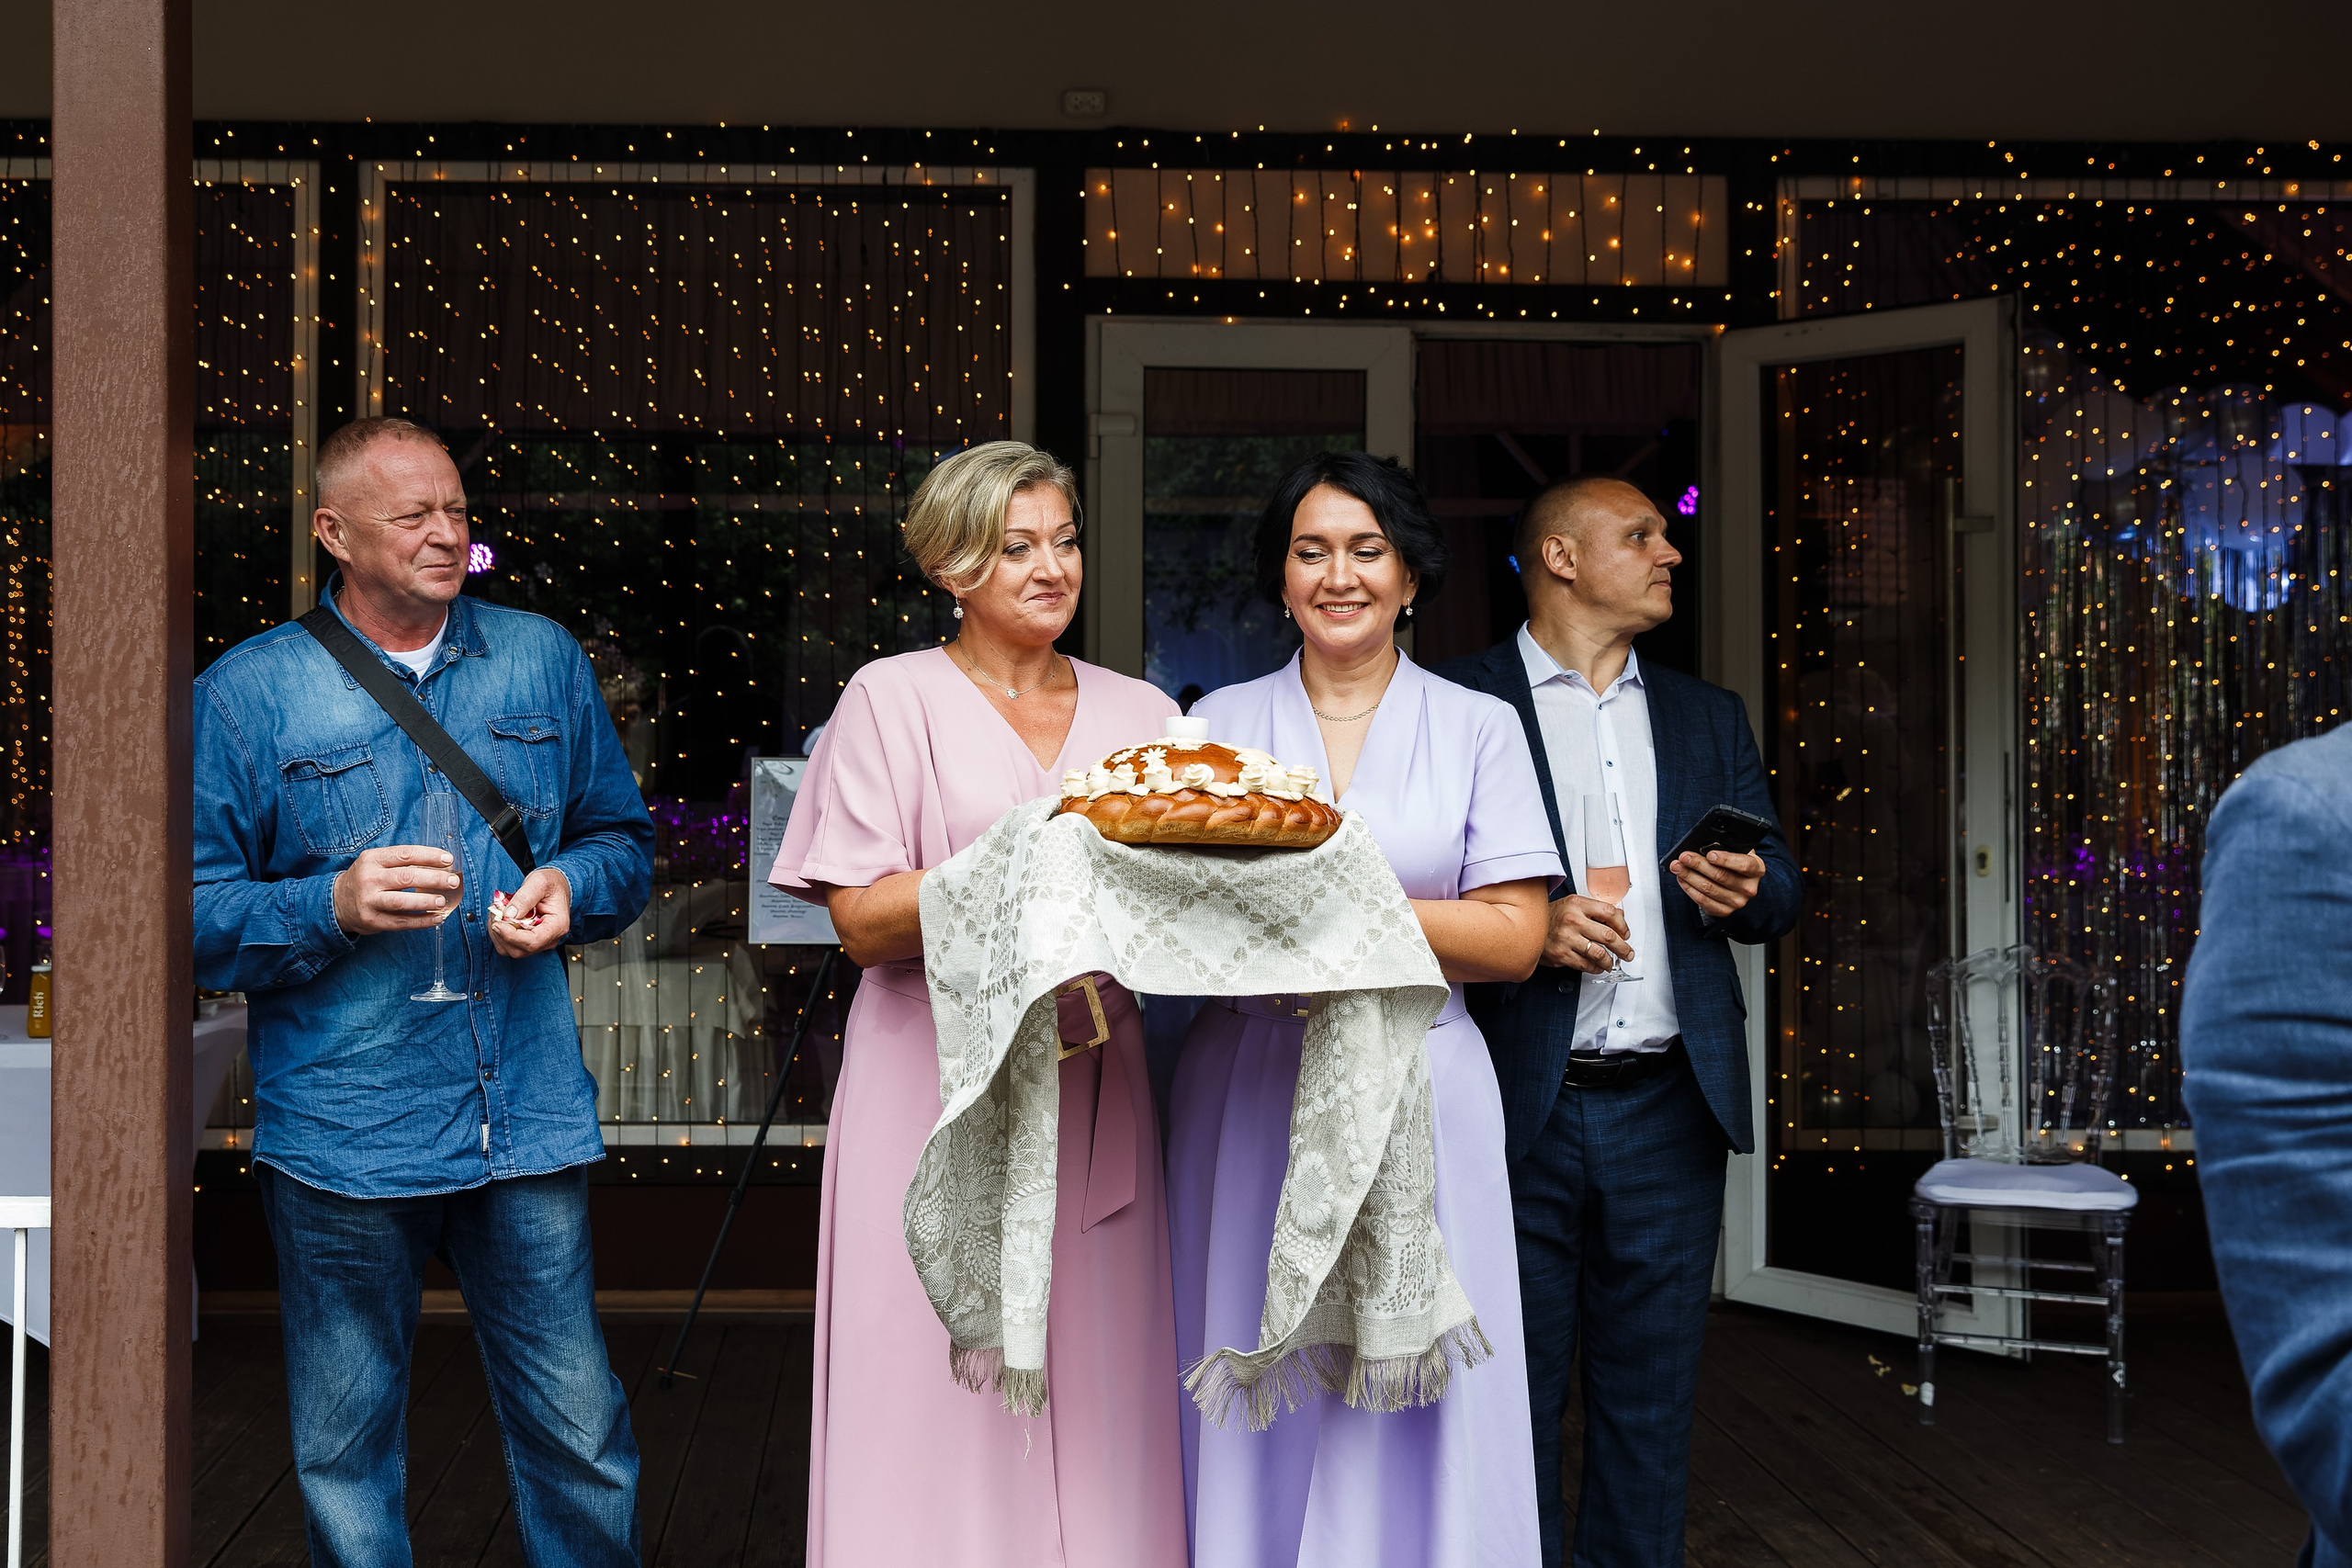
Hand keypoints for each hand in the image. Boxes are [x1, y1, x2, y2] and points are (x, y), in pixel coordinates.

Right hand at [334, 846, 461, 935]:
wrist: (337, 902)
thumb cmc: (366, 879)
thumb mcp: (376, 862)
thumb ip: (402, 862)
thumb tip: (440, 864)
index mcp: (372, 859)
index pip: (405, 854)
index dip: (429, 856)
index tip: (448, 860)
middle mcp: (369, 879)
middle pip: (406, 878)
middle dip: (433, 879)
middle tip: (452, 881)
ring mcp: (369, 901)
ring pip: (401, 902)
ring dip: (426, 901)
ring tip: (443, 900)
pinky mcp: (372, 921)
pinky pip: (401, 922)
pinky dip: (421, 921)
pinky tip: (436, 918)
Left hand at [489, 865, 572, 956]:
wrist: (554, 887)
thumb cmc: (551, 884)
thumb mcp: (539, 882)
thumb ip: (524, 898)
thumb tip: (508, 915)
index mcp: (557, 926)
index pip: (533, 942)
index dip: (511, 936)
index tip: (497, 923)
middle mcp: (549, 939)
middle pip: (519, 950)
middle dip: (501, 933)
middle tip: (495, 912)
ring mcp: (539, 943)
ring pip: (510, 950)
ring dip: (497, 933)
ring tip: (497, 912)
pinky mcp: (528, 942)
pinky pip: (507, 946)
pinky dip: (498, 934)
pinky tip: (500, 918)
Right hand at [1540, 894, 1633, 973]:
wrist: (1527, 928)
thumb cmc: (1551, 916)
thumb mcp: (1573, 905)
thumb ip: (1596, 910)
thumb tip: (1620, 918)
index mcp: (1577, 905)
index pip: (1609, 913)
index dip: (1623, 925)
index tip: (1626, 933)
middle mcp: (1572, 920)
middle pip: (1608, 936)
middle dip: (1623, 948)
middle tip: (1627, 953)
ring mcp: (1566, 939)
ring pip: (1599, 954)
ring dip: (1610, 961)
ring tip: (1611, 963)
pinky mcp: (1561, 954)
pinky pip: (1586, 965)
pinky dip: (1595, 968)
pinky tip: (1597, 966)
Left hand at [1672, 849, 1765, 918]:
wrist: (1740, 882)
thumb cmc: (1735, 862)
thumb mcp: (1737, 851)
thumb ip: (1726, 848)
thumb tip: (1702, 846)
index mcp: (1757, 869)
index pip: (1743, 865)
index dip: (1725, 860)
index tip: (1709, 854)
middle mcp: (1749, 888)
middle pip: (1720, 876)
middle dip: (1698, 865)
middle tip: (1683, 857)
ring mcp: (1737, 902)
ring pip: (1708, 889)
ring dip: (1689, 876)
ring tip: (1677, 866)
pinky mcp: (1724, 911)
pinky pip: (1703, 901)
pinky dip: (1689, 888)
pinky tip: (1682, 879)